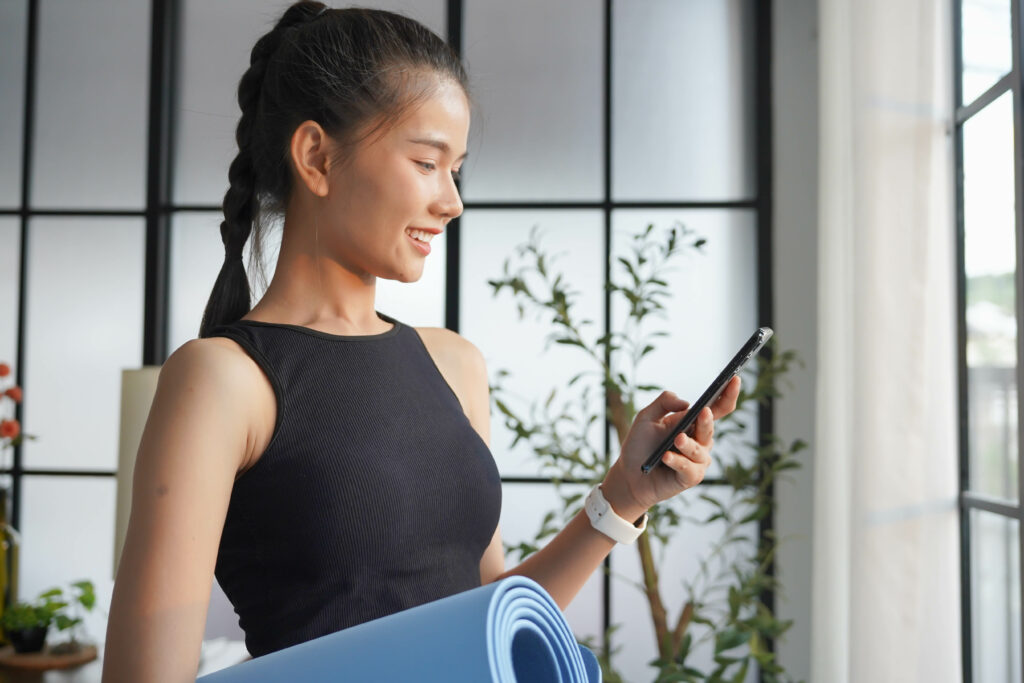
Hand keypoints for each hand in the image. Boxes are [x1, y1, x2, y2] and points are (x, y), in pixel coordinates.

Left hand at [601, 376, 740, 518]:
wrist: (630, 474)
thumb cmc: (641, 444)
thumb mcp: (647, 417)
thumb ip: (664, 402)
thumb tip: (686, 402)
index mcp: (693, 423)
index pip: (717, 408)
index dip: (727, 394)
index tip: (735, 379)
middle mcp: (700, 440)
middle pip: (709, 428)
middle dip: (706, 420)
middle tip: (703, 412)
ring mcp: (698, 460)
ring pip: (699, 450)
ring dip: (688, 445)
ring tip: (677, 439)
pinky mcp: (691, 477)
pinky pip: (689, 468)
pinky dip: (677, 461)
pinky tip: (666, 457)